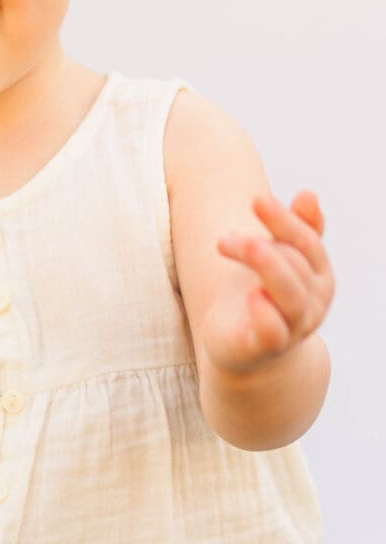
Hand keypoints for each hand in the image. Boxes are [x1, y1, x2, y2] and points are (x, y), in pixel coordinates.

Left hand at [204, 190, 334, 374]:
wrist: (246, 349)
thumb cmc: (263, 294)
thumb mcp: (277, 257)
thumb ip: (295, 229)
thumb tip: (310, 193)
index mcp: (318, 276)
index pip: (307, 242)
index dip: (284, 220)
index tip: (258, 199)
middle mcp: (313, 302)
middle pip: (294, 264)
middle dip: (259, 244)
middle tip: (224, 237)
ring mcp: (293, 328)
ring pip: (289, 296)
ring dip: (262, 265)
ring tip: (229, 244)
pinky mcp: (265, 347)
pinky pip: (274, 333)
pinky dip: (266, 315)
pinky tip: (253, 296)